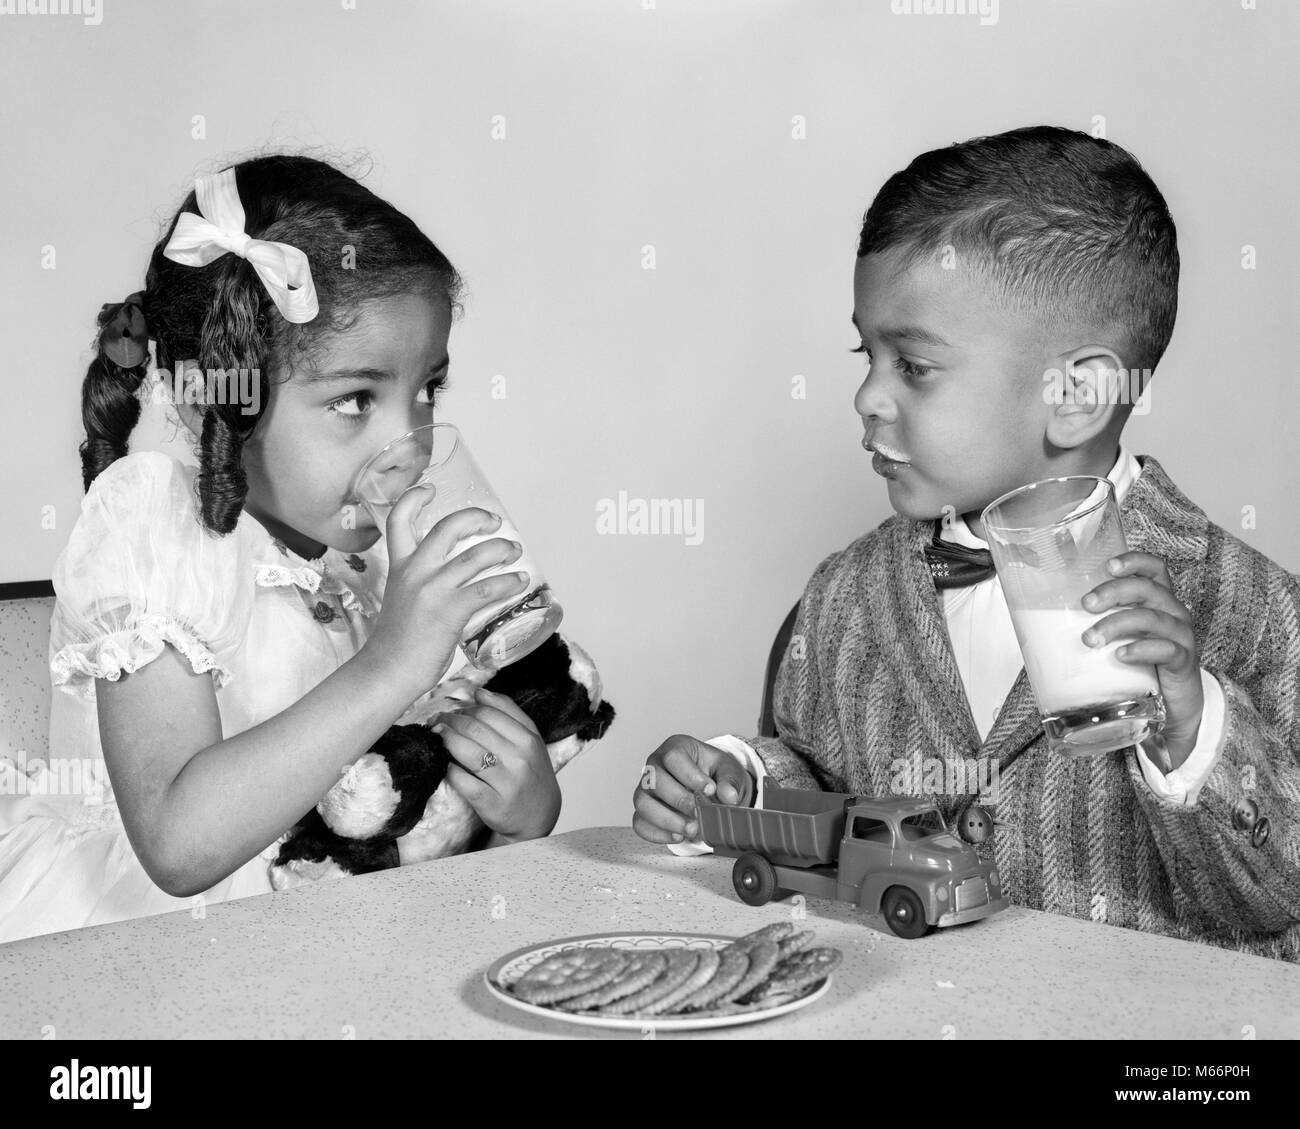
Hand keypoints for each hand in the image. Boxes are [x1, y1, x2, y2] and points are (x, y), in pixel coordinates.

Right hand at [360, 487, 528, 701]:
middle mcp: (415, 571)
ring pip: (475, 556)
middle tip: (495, 523)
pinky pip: (488, 588)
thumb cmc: (397, 642)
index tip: (430, 489)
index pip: (398, 520)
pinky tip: (520, 582)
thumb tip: (458, 583)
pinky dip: (509, 582)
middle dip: (477, 518)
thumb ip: (424, 584)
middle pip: (448, 527)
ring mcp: (433, 589)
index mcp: (399, 566)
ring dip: (502, 550)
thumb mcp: (403, 600)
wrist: (388, 671)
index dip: (413, 498)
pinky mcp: (450, 610)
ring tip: (515, 553)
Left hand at [435, 688, 559, 842]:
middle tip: (438, 721)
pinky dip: (450, 770)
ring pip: (466, 752)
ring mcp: (506, 782)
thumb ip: (508, 712)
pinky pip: (462, 781)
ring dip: (445, 740)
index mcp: (528, 739)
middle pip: (474, 729)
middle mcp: (519, 759)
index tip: (454, 710)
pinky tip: (446, 765)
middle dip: (449, 721)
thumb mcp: (530, 739)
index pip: (488, 713)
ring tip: (436, 736)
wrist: (539, 815)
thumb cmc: (531, 773)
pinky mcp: (491, 803)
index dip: (465, 708)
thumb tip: (479, 692)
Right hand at [632, 734, 754, 844]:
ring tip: (692, 830)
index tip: (709, 790)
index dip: (690, 775)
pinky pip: (640, 823)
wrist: (709, 788)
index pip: (673, 757)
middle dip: (679, 800)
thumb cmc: (714, 773)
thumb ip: (730, 781)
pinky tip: (678, 837)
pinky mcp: (643, 812)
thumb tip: (728, 797)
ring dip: (667, 820)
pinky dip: (658, 834)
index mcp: (675, 748)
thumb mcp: (728, 770)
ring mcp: (645, 790)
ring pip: (643, 803)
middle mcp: (654, 766)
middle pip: (654, 780)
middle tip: (700, 813)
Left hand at [1082, 551, 1203, 769]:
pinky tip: (1121, 655)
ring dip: (1118, 624)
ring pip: (1153, 619)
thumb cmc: (1140, 664)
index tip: (1108, 566)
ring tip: (1091, 639)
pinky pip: (1168, 650)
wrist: (1173, 706)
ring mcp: (1181, 637)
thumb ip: (1094, 626)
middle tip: (1087, 604)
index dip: (1135, 562)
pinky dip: (1142, 650)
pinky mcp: (1183, 663)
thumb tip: (1035, 627)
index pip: (1154, 569)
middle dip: (1114, 592)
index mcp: (1157, 601)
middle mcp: (1173, 613)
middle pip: (1148, 589)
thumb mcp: (1119, 638)